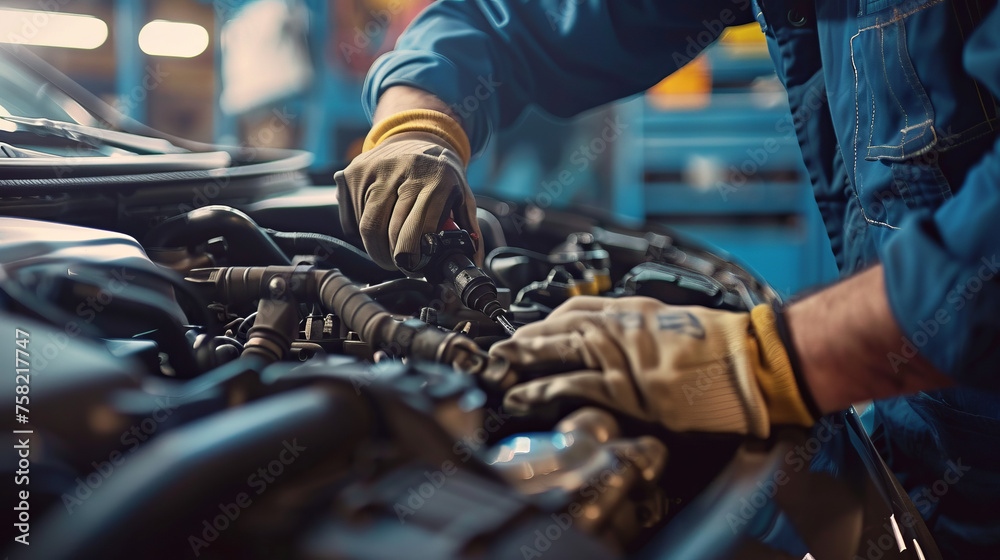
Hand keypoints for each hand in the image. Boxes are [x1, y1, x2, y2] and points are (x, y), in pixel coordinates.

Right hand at [336, 110, 482, 271]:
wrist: (416, 137)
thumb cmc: (440, 173)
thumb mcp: (462, 195)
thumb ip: (469, 229)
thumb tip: (473, 261)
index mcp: (435, 178)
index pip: (416, 228)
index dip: (411, 255)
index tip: (413, 267)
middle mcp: (402, 169)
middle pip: (385, 230)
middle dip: (391, 257)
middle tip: (399, 264)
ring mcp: (373, 169)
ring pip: (365, 227)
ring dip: (375, 247)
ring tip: (388, 249)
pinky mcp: (352, 173)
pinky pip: (351, 218)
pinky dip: (360, 231)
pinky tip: (376, 224)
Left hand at [488, 297, 817, 437]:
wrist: (755, 361)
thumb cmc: (729, 348)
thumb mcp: (680, 328)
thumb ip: (647, 333)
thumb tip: (632, 348)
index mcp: (636, 313)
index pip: (578, 309)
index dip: (547, 321)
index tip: (530, 330)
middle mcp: (623, 327)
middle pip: (559, 326)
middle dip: (526, 337)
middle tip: (501, 348)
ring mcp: (623, 355)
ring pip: (559, 351)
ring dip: (524, 359)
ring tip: (499, 368)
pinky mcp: (628, 386)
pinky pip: (575, 384)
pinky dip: (544, 389)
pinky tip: (524, 395)